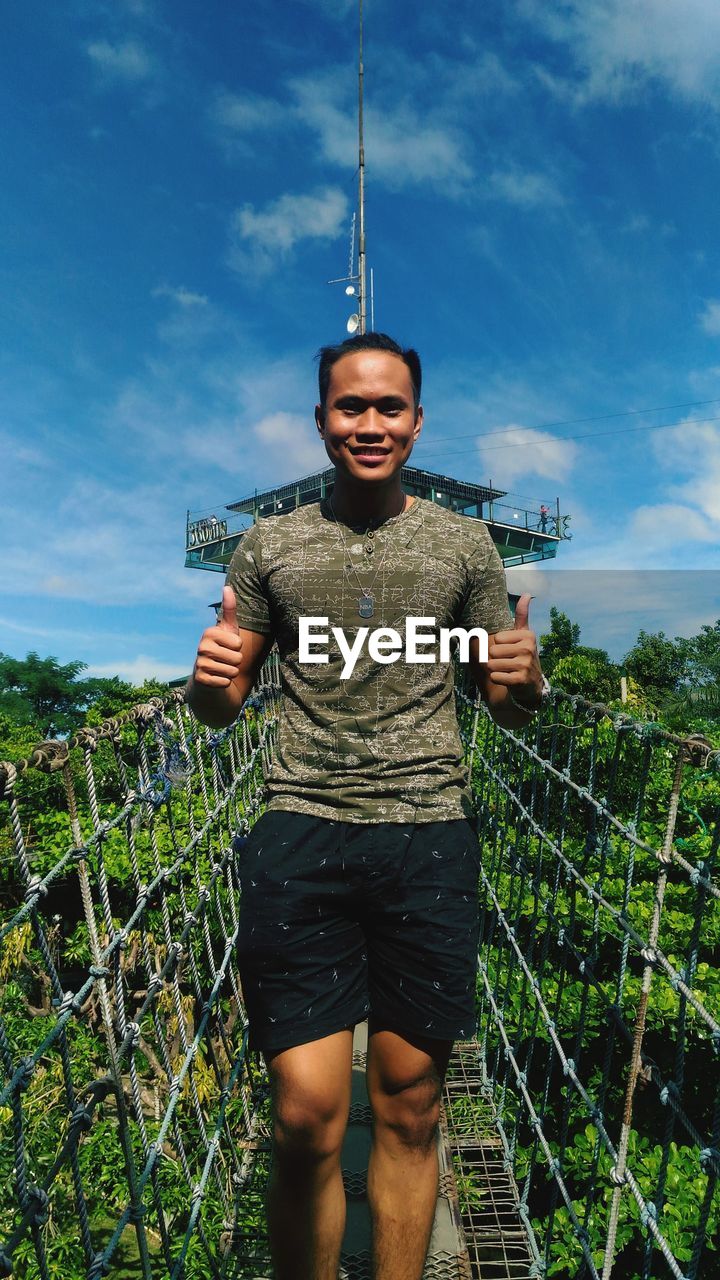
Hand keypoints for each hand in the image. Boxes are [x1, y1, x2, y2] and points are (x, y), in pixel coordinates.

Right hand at [192, 586, 243, 687]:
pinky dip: (225, 682)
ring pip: (232, 671)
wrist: (208, 674)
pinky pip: (225, 682)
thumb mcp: (228, 628)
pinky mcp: (200, 680)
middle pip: (237, 658)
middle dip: (236, 661)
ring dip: (231, 672)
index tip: (228, 646)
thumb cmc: (222, 648)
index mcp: (209, 633)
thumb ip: (229, 609)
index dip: (238, 647)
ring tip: (222, 668)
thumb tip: (227, 586)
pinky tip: (217, 677)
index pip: (238, 643)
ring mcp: (200, 664)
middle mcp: (202, 647)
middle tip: (226, 659)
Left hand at [486, 594, 542, 708]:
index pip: (497, 638)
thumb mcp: (524, 635)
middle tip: (509, 662)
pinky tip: (509, 680)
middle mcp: (529, 648)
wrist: (532, 685)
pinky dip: (498, 679)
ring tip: (509, 670)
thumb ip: (522, 615)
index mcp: (528, 635)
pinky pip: (495, 676)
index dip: (499, 646)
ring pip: (492, 664)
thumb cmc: (523, 656)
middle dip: (496, 659)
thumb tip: (526, 594)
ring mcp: (525, 665)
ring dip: (496, 670)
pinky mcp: (520, 679)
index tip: (511, 650)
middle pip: (493, 651)